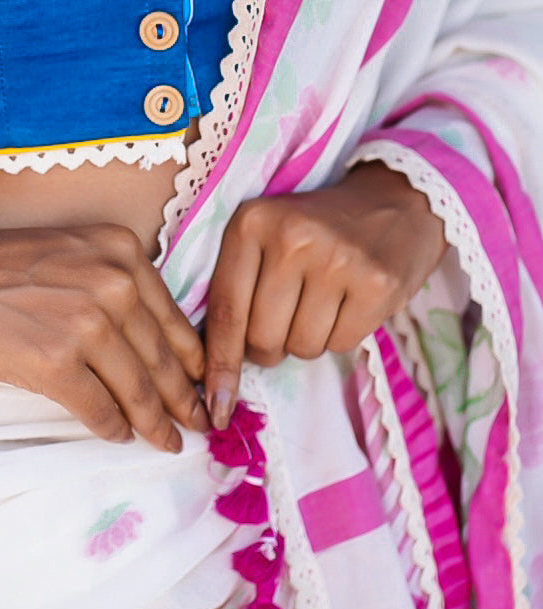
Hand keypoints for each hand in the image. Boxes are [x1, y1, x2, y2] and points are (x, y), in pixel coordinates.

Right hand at [0, 217, 208, 450]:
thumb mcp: (71, 253)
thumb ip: (115, 283)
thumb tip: (153, 343)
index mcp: (122, 252)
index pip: (175, 320)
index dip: (194, 363)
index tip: (205, 388)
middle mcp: (113, 283)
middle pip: (164, 359)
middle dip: (184, 401)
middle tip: (200, 428)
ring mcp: (85, 323)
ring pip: (138, 390)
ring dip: (154, 423)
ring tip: (166, 442)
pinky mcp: (54, 362)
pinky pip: (99, 409)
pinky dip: (111, 428)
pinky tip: (116, 436)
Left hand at [202, 161, 447, 429]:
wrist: (394, 200)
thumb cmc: (317, 227)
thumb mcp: (265, 236)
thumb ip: (236, 286)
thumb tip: (214, 370)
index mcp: (251, 223)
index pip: (226, 310)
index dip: (219, 365)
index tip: (215, 408)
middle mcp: (292, 237)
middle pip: (262, 337)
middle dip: (268, 348)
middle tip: (284, 324)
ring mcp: (338, 260)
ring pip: (301, 347)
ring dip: (306, 340)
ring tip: (320, 303)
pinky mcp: (377, 283)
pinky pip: (341, 344)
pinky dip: (340, 336)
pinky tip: (348, 303)